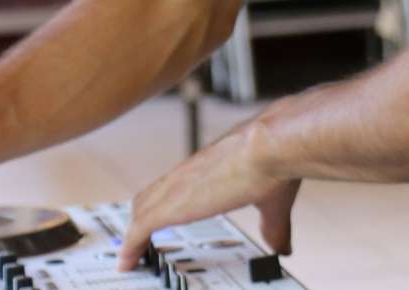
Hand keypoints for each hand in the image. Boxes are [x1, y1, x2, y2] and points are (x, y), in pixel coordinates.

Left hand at [118, 124, 300, 270]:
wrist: (271, 147)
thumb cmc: (273, 162)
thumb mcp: (270, 202)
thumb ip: (273, 227)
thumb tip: (281, 247)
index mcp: (207, 168)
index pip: (172, 186)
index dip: (160, 205)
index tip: (156, 220)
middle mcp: (186, 174)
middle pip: (148, 196)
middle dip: (139, 220)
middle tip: (136, 241)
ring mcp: (176, 187)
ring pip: (140, 209)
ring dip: (133, 233)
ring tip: (129, 255)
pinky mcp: (173, 205)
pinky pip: (140, 228)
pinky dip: (131, 246)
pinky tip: (127, 261)